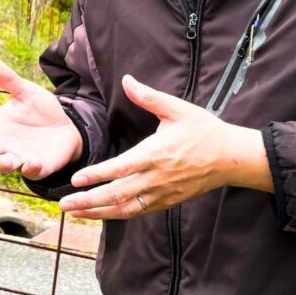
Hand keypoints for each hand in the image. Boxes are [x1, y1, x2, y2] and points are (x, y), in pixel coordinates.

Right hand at [0, 57, 82, 179]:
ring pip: (6, 164)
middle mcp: (3, 143)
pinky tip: (32, 161)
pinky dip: (30, 167)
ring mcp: (19, 157)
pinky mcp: (36, 167)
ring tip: (3, 160)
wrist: (66, 128)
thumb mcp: (27, 92)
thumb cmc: (41, 110)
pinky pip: (30, 170)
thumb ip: (9, 80)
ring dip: (4, 163)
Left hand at [58, 74, 271, 219]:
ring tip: (74, 212)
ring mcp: (162, 193)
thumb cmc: (204, 130)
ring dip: (98, 212)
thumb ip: (149, 97)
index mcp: (157, 154)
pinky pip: (138, 212)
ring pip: (126, 208)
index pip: (121, 168)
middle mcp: (157, 178)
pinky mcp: (168, 202)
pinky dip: (117, 214)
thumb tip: (127, 80)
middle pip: (118, 193)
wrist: (232, 158)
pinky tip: (100, 214)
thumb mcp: (178, 108)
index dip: (97, 175)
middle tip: (64, 203)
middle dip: (89, 200)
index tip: (76, 180)